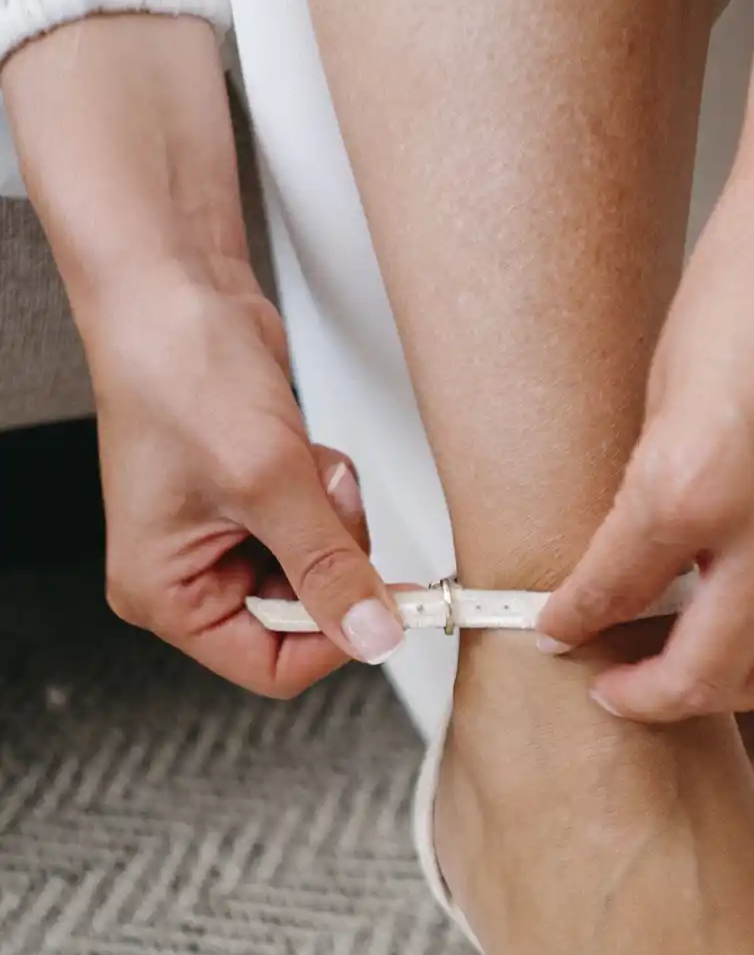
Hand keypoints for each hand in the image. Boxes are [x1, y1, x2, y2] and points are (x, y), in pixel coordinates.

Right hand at [89, 263, 405, 695]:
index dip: (335, 641)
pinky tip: (303, 450)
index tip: (386, 607)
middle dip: (333, 560)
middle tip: (326, 506)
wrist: (176, 287)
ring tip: (305, 464)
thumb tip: (373, 634)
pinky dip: (330, 491)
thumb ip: (328, 567)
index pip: (272, 667)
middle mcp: (192, 576)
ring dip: (336, 518)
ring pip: (325, 569)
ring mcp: (227, 539)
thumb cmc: (177, 370)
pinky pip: (324, 527)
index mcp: (166, 595)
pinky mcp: (260, 502)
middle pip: (305, 618)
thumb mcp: (267, 482)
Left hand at [537, 0, 753, 720]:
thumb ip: (653, 486)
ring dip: (723, 687)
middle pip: (704, 677)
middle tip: (611, 690)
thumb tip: (632, 544)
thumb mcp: (663, 382)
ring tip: (683, 672)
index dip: (571, 621)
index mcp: (694, 485)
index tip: (554, 628)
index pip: (611, 594)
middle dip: (644, 697)